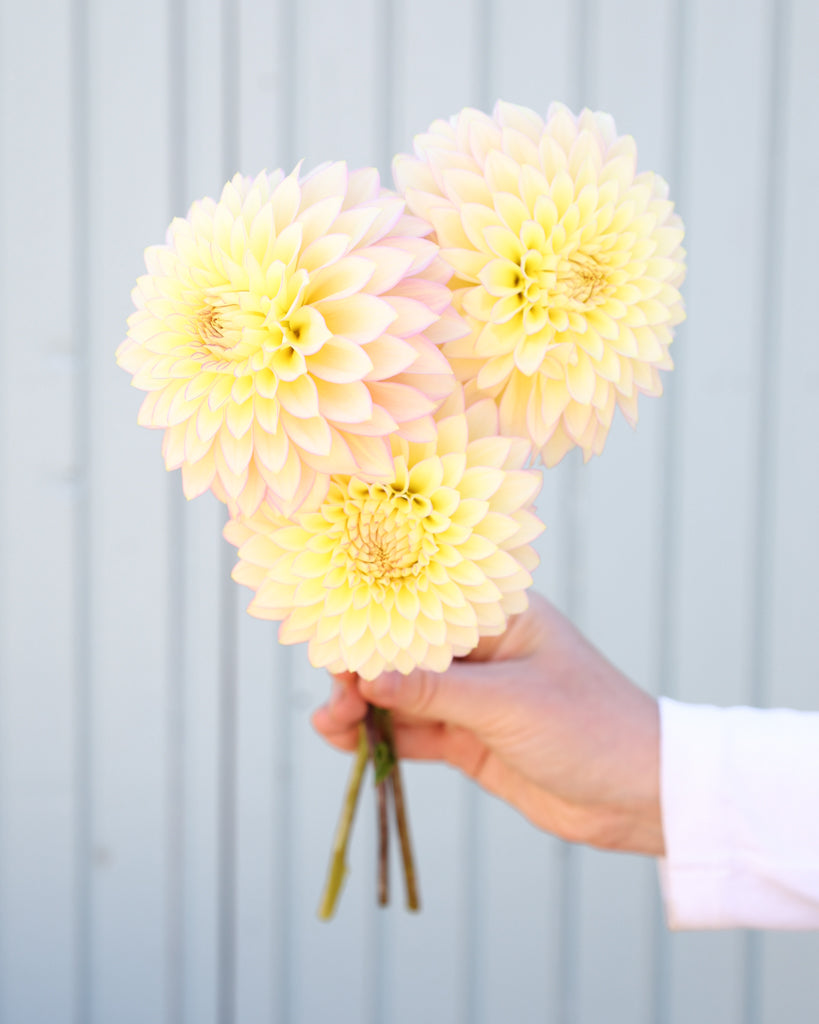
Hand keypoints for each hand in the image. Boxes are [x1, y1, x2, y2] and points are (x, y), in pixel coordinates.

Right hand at [312, 592, 663, 855]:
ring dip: (362, 705)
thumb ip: (435, 691)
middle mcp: (480, 648)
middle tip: (337, 699)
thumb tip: (366, 674)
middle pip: (401, 649)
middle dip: (362, 669)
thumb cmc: (590, 728)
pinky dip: (378, 735)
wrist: (639, 797)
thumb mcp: (510, 704)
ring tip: (330, 724)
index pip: (421, 605)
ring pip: (399, 692)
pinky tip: (346, 740)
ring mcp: (471, 694)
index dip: (373, 620)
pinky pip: (410, 730)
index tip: (333, 643)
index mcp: (497, 616)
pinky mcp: (467, 736)